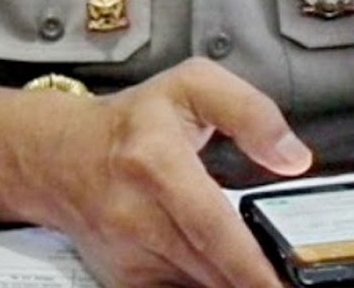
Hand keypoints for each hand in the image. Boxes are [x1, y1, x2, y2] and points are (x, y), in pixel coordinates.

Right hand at [39, 58, 311, 286]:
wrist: (60, 156)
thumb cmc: (133, 122)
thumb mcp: (193, 86)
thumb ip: (250, 111)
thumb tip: (292, 157)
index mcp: (155, 161)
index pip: (211, 226)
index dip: (250, 264)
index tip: (280, 284)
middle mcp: (137, 215)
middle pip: (210, 269)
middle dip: (252, 281)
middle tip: (285, 280)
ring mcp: (128, 254)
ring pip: (197, 286)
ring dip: (231, 283)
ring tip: (262, 276)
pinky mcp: (125, 279)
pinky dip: (206, 286)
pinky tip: (225, 275)